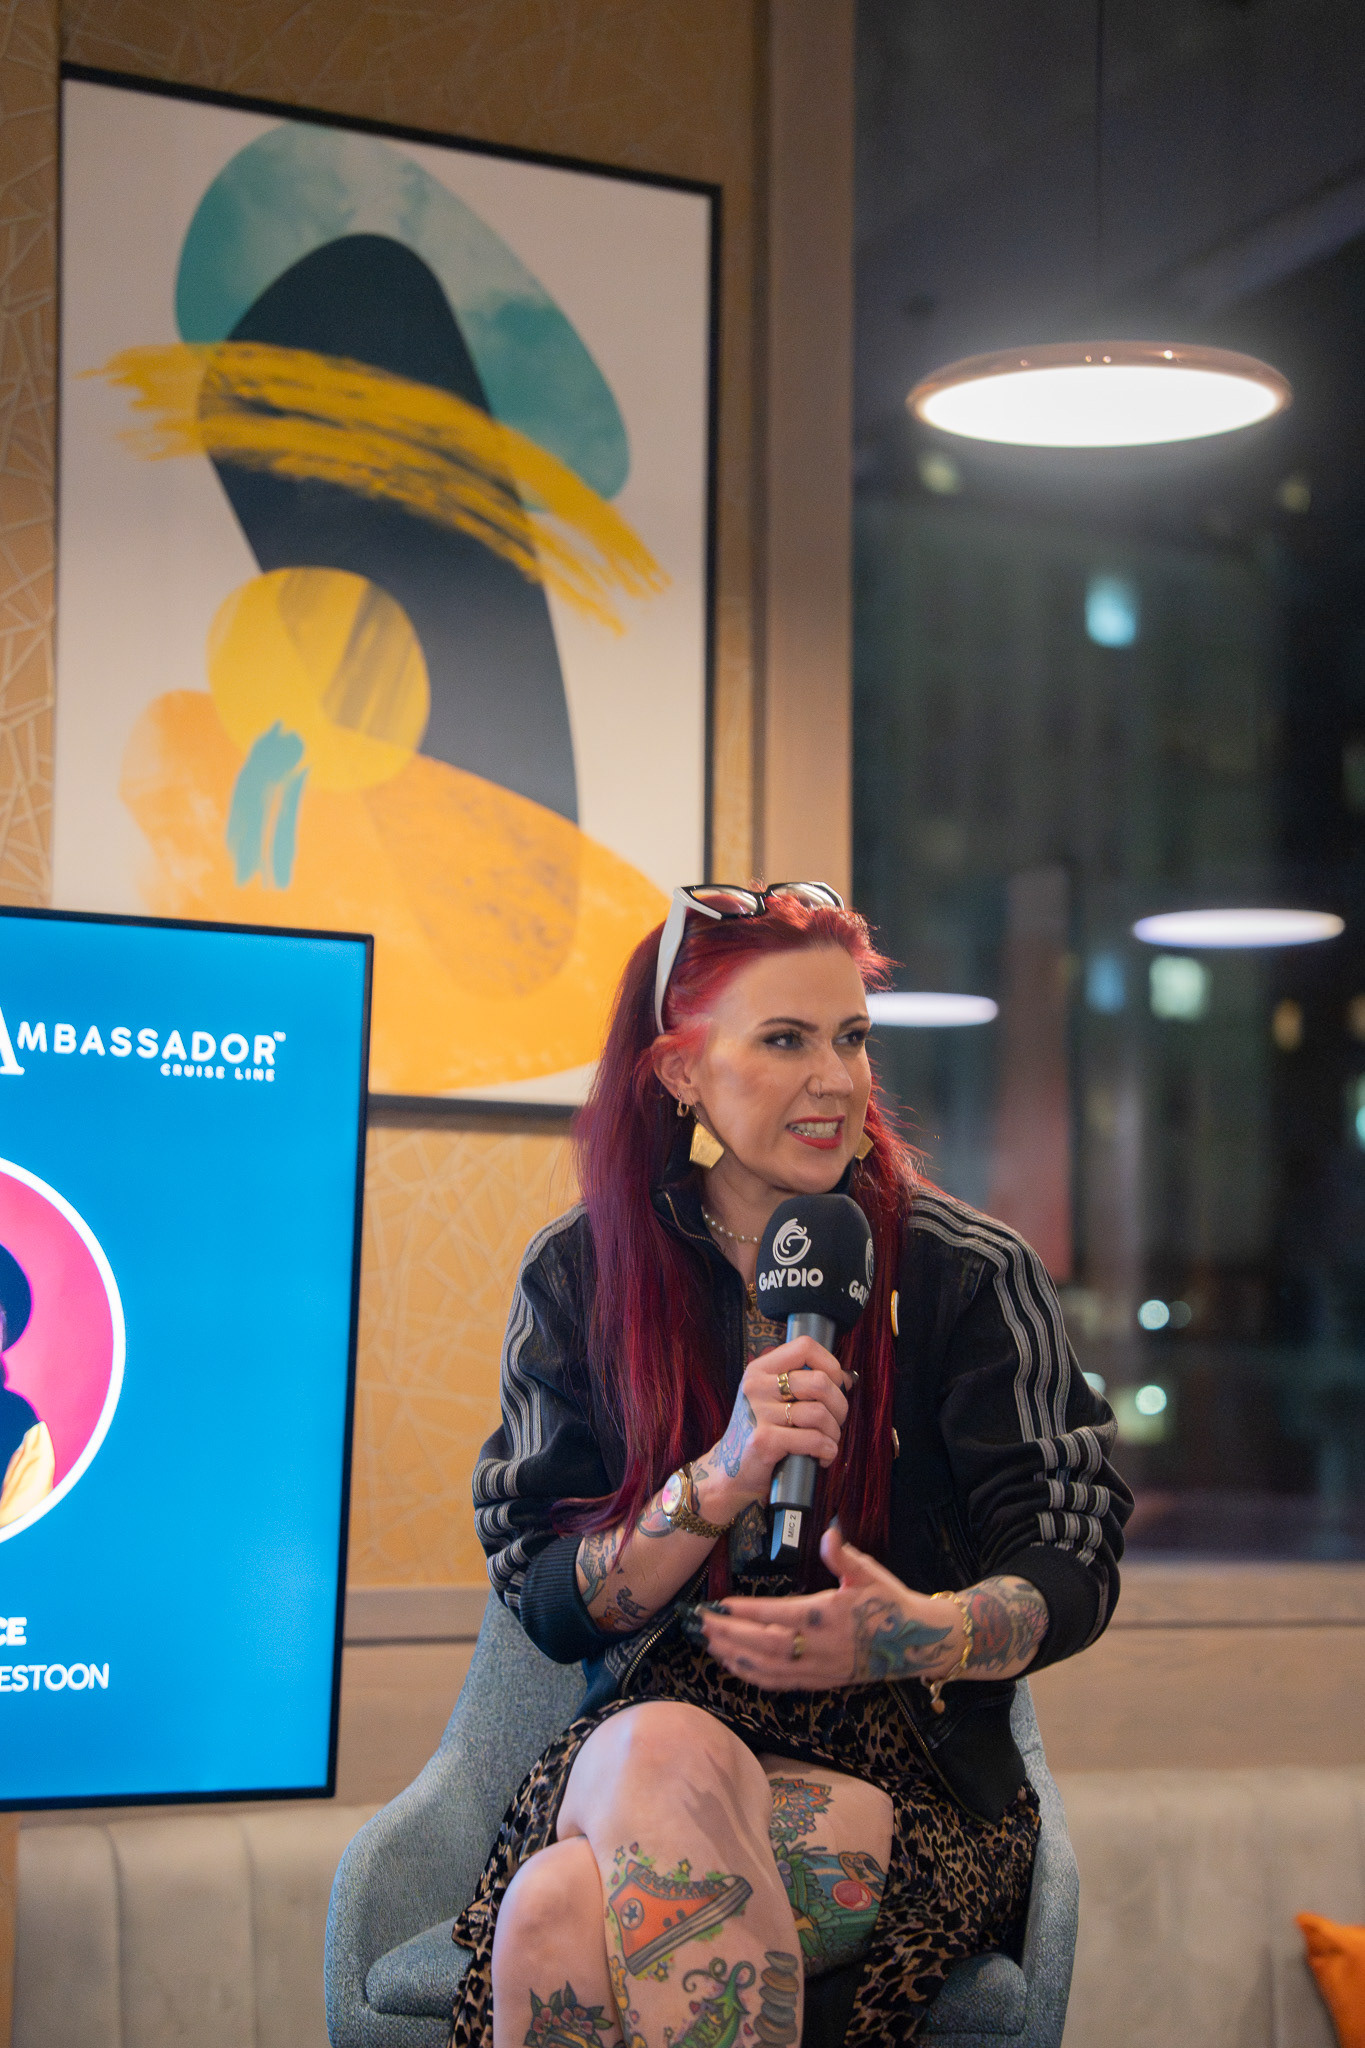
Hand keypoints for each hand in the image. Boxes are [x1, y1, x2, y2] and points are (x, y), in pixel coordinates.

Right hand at [693, 1335, 850, 1523]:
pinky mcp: (764, 1441)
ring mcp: (758, 1413)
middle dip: (839, 1406)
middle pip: (819, 1382)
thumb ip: (805, 1384)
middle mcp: (756, 1386)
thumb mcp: (775, 1400)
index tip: (835, 1385)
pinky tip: (822, 1457)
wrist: (732, 1472)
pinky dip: (827, 1450)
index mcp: (760, 1370)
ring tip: (827, 1442)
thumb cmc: (764, 1432)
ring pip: (819, 1413)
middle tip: (835, 1421)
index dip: (830, 1365)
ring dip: (834, 1433)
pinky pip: (813, 1439)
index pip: (805, 1346)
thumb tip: (847, 1378)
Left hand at [693, 1524, 960, 1689]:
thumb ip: (843, 1555)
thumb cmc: (890, 1602)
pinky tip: (735, 1667)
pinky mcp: (821, 1682)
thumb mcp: (869, 1573)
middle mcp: (820, 1647)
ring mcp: (819, 1669)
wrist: (916, 1642)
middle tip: (703, 1624)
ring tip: (710, 1644)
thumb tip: (829, 1531)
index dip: (747, 1612)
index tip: (721, 1605)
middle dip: (731, 1636)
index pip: (778, 1615)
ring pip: (769, 1669)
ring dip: (736, 1657)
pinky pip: (781, 1684)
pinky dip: (754, 1677)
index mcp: (827, 1616)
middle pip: (765, 1646)